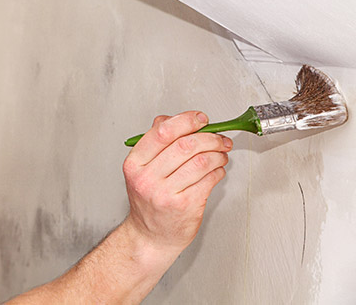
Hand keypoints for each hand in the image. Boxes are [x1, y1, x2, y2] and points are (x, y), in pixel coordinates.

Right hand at [121, 111, 231, 253]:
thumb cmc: (149, 201)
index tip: (200, 119)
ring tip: (221, 154)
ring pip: (201, 161)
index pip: (162, 132)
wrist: (150, 236)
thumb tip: (175, 119)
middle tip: (218, 138)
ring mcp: (165, 194)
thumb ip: (156, 142)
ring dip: (218, 154)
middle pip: (185, 145)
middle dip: (209, 137)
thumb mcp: (142, 169)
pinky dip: (219, 171)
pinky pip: (209, 179)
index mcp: (134, 164)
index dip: (186, 121)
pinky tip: (217, 170)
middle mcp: (147, 179)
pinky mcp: (185, 206)